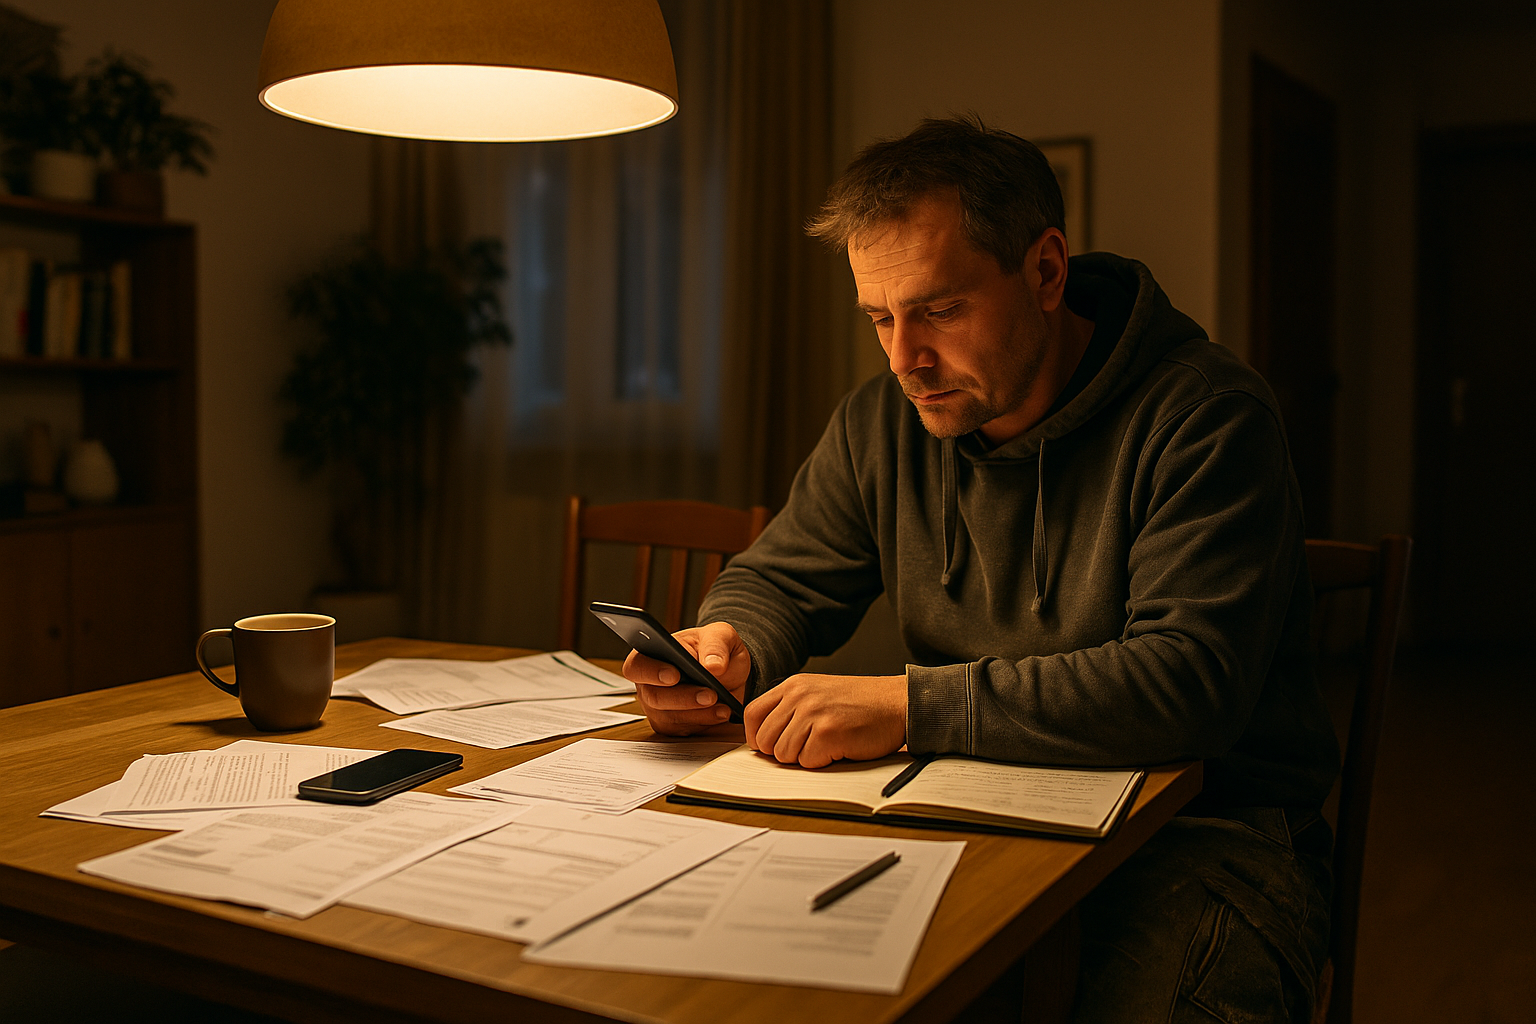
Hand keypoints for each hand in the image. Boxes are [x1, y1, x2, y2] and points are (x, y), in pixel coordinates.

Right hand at [623, 621, 751, 736]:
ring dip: (698, 714)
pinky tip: (721, 713)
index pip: (638, 665)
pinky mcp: (672, 725)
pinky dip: (704, 723)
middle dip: (683, 697)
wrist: (729, 671)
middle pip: (653, 697)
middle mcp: (649, 683)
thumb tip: (712, 666)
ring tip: (722, 706)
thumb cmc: (714, 649)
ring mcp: (658, 707)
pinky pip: (682, 730)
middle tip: (710, 695)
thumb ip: (716, 645)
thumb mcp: (720, 635)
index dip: (651, 672)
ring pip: (669, 718)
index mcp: (651, 654)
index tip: (674, 675)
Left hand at [744, 673, 906, 767]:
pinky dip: (821, 762)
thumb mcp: (818, 694)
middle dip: (781, 752)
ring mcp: (813, 713)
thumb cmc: (862, 704)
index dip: (757, 737)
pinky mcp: (828, 732)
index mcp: (793, 685)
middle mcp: (799, 695)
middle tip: (806, 748)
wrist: (897, 702)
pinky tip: (838, 748)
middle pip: (764, 739)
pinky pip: (806, 761)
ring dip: (803, 758)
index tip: (771, 745)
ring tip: (826, 745)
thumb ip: (790, 709)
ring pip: (783, 754)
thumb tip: (764, 739)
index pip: (751, 714)